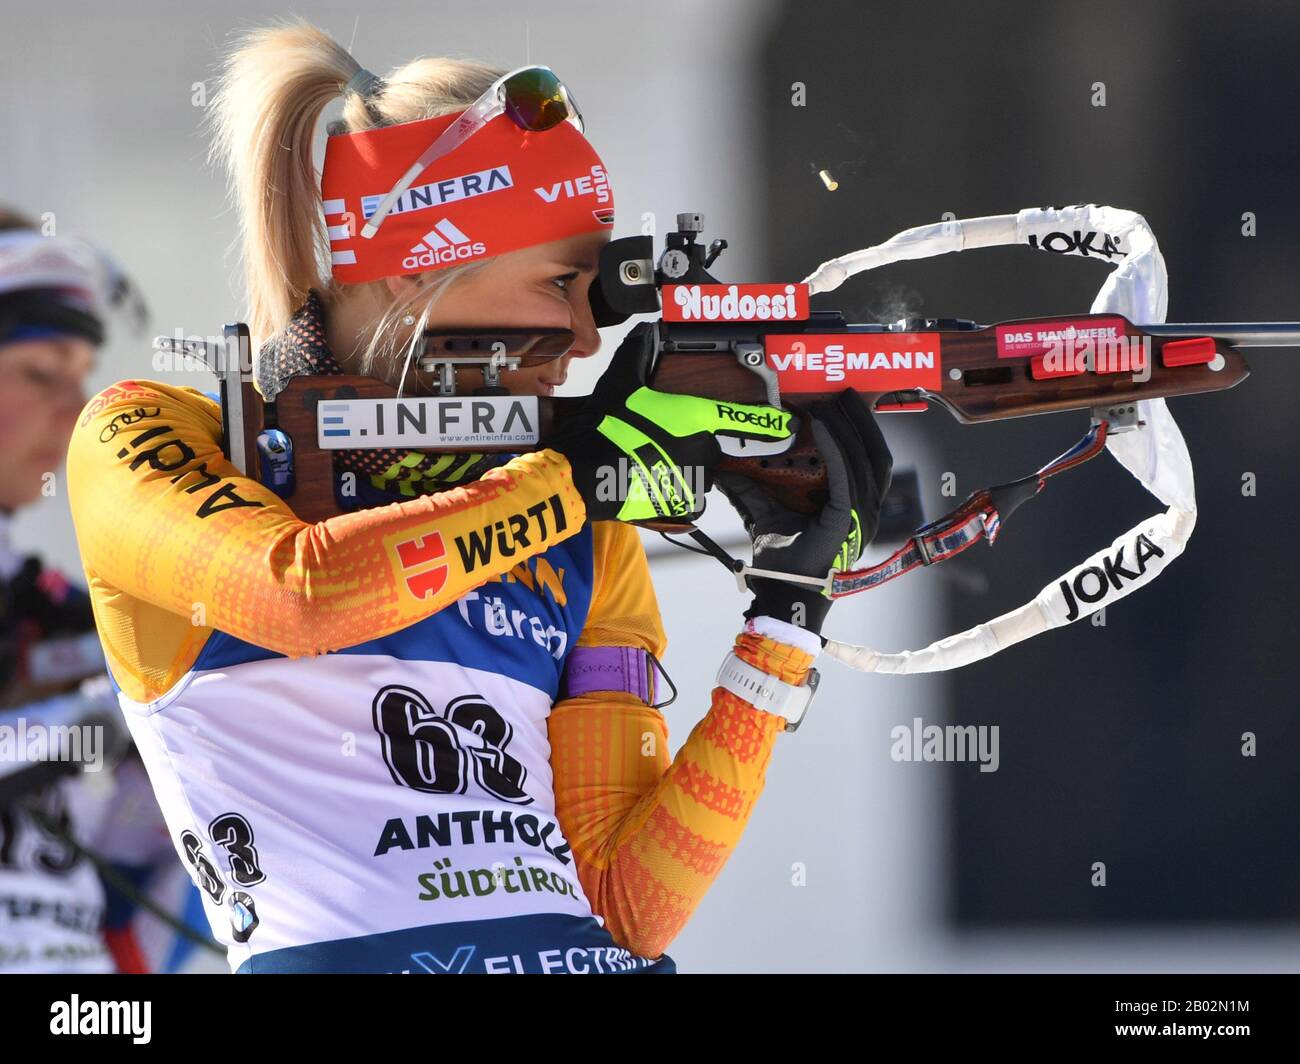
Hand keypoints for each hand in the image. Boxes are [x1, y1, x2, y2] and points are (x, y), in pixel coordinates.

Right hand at [546, 322, 795, 522]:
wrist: (588, 474)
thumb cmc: (607, 427)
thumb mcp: (621, 383)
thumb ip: (639, 356)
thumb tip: (647, 333)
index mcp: (696, 418)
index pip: (742, 418)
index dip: (769, 421)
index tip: (787, 424)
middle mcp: (703, 450)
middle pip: (712, 446)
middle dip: (692, 444)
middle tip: (659, 441)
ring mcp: (695, 479)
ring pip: (700, 473)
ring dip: (682, 468)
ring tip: (651, 462)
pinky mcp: (683, 504)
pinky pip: (689, 497)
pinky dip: (675, 491)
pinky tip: (652, 481)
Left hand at [715, 389, 892, 634]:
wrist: (783, 594)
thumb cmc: (782, 561)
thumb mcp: (765, 515)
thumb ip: (751, 490)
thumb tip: (724, 467)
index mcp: (854, 507)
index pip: (867, 459)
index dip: (858, 429)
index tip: (841, 403)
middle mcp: (866, 509)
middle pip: (873, 452)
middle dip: (860, 419)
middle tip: (844, 392)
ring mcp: (861, 515)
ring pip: (865, 458)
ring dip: (849, 426)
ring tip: (832, 401)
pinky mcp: (847, 518)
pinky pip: (846, 473)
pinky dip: (835, 446)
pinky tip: (823, 425)